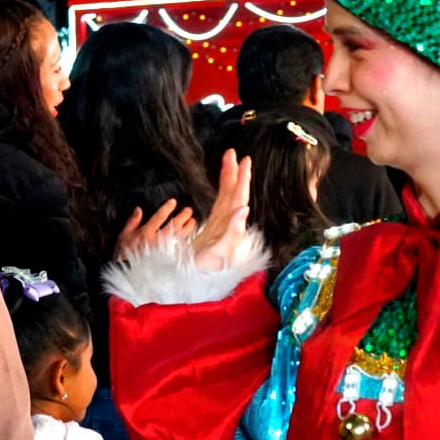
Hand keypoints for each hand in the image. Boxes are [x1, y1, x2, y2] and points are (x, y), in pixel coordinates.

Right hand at [114, 198, 195, 259]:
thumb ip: (132, 222)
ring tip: (192, 222)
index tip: (173, 202)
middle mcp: (157, 241)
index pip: (159, 217)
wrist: (128, 273)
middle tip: (189, 211)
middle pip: (173, 226)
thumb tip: (138, 209)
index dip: (167, 208)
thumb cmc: (124, 255)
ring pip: (179, 236)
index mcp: (146, 233)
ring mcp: (164, 250)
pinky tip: (189, 238)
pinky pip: (179, 248)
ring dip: (187, 228)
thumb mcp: (123, 236)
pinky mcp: (168, 259)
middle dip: (182, 217)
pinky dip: (185, 242)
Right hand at [190, 149, 251, 270]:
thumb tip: (244, 209)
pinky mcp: (212, 230)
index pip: (238, 198)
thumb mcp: (222, 253)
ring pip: (227, 198)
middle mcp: (227, 224)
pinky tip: (226, 187)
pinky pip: (219, 207)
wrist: (195, 285)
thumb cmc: (209, 272)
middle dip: (234, 173)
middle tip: (233, 153)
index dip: (240, 179)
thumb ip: (233, 232)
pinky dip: (223, 194)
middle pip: (233, 194)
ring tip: (230, 161)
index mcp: (231, 226)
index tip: (243, 160)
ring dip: (229, 179)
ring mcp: (220, 226)